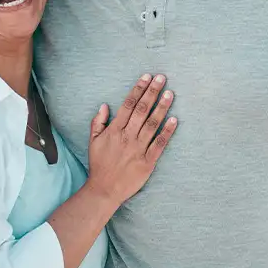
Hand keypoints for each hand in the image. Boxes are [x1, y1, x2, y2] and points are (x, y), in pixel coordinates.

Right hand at [85, 74, 176, 206]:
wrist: (104, 189)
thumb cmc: (99, 164)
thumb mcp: (93, 141)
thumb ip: (98, 122)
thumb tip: (105, 105)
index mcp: (114, 130)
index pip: (128, 105)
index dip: (138, 89)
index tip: (147, 77)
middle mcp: (127, 137)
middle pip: (142, 110)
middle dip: (153, 92)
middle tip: (162, 78)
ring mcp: (138, 149)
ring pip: (153, 124)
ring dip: (162, 107)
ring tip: (170, 94)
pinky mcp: (148, 162)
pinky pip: (160, 144)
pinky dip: (168, 131)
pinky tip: (175, 119)